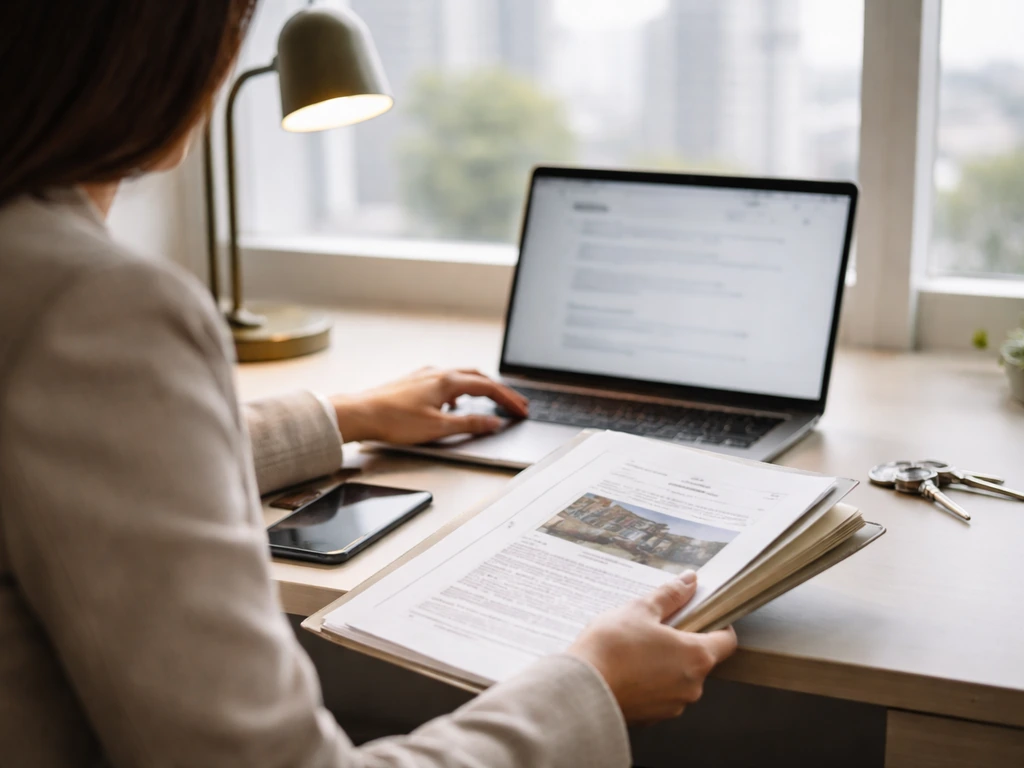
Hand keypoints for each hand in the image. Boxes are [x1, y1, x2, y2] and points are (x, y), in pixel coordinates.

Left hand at [329, 367, 528, 444]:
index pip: (488, 388)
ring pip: (461, 377)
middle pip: (478, 378)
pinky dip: (459, 390)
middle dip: (499, 391)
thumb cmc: (394, 421)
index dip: (508, 399)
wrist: (360, 413)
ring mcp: (424, 376)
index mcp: (447, 382)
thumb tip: (493, 423)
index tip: (521, 410)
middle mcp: (437, 373)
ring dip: (480, 388)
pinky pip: (445, 382)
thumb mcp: (438, 428)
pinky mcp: (413, 382)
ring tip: (490, 401)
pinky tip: (454, 404)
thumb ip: (469, 425)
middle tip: (513, 404)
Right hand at [567, 571, 736, 724]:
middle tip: (655, 628)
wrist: (581, 688)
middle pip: (699, 659)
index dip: (718, 625)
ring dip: (663, 664)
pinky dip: (648, 682)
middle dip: (681, 643)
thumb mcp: (640, 609)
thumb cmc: (612, 648)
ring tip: (634, 649)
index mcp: (696, 656)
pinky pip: (657, 695)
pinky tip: (626, 669)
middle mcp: (691, 686)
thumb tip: (688, 581)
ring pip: (677, 678)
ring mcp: (671, 706)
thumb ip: (670, 595)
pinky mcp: (651, 718)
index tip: (702, 615)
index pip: (726, 641)